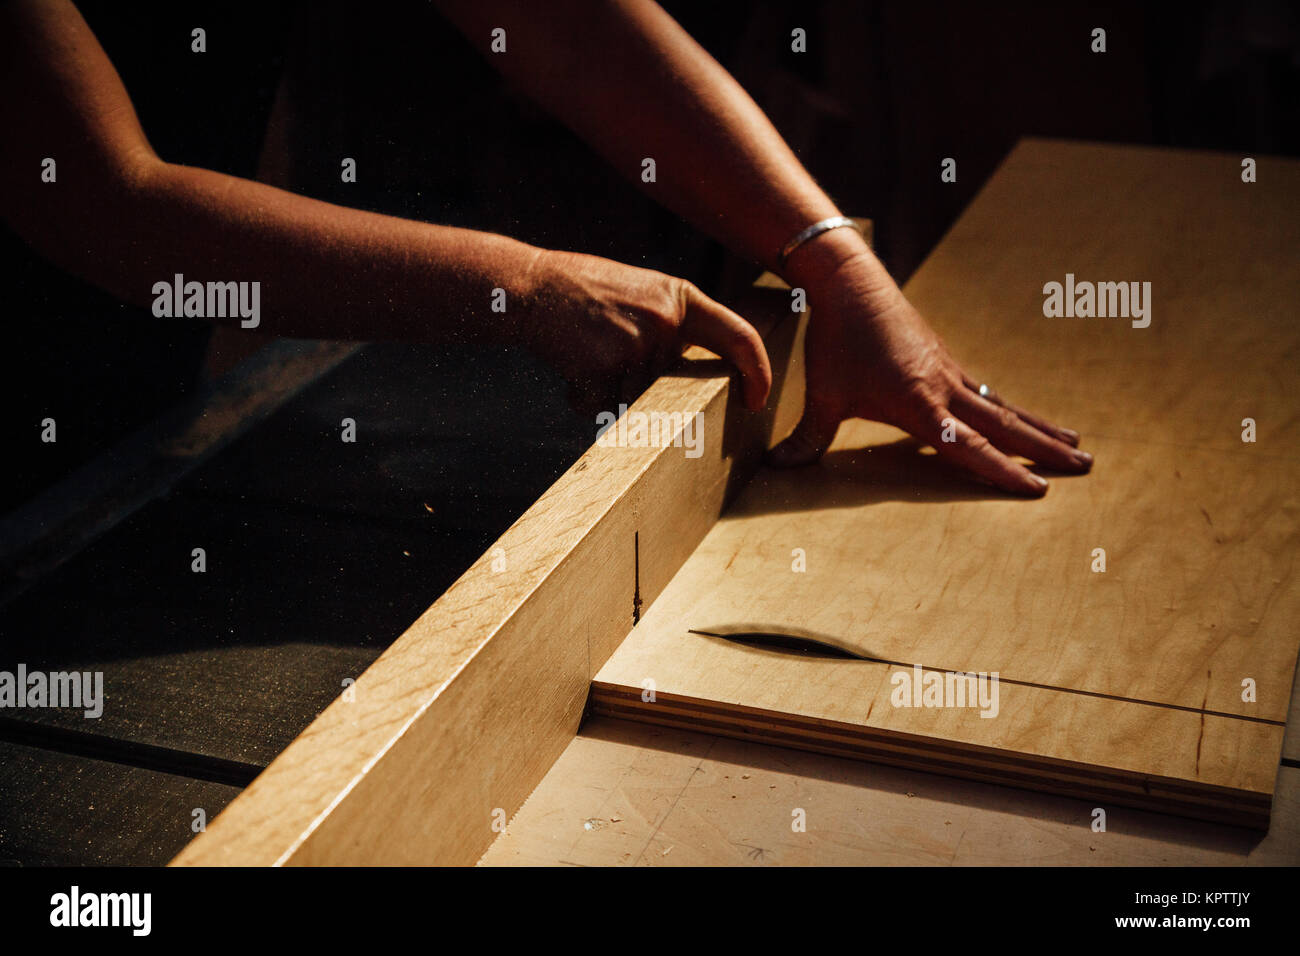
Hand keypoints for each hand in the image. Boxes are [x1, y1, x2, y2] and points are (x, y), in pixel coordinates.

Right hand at [521, 248, 770, 413]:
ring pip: (636, 400)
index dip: (758, 372)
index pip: (740, 337)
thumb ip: (672, 326)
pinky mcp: (607, 366)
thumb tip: (702, 375)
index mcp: (680, 299)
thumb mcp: (643, 294)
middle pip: (671, 384)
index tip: (757, 401)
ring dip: (607, 390)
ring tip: (584, 352)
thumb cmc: (585, 293)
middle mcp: (666, 321)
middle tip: (604, 351)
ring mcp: (637, 344)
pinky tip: (570, 365)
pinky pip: (603, 406)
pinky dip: (583, 397)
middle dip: (637, 383)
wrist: (530, 287)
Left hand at [769, 249, 1090, 495]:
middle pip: (1005, 425)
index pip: (968, 446)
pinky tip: (1025, 420)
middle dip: (1045, 450)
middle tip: (1086, 467)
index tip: (1038, 490)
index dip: (1002, 471)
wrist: (850, 283)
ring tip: (1077, 445)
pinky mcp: (946, 361)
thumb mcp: (823, 395)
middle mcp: (944, 389)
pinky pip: (988, 392)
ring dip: (1040, 428)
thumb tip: (780, 468)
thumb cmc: (836, 342)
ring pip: (1004, 406)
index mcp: (918, 405)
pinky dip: (1012, 408)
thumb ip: (808, 437)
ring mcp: (950, 373)